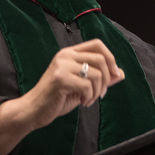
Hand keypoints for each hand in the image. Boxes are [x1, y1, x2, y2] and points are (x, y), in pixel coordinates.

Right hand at [0, 39, 124, 154]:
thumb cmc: (57, 98)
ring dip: (97, 91)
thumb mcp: (82, 85)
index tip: (113, 74)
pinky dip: (89, 97)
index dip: (110, 57)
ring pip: (96, 74)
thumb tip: (121, 73)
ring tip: (88, 100)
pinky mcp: (60, 78)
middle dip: (107, 79)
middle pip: (100, 58)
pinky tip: (82, 102)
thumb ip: (100, 78)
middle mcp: (66, 55)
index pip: (97, 44)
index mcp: (70, 53)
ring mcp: (62, 65)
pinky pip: (87, 86)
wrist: (34, 110)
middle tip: (101, 94)